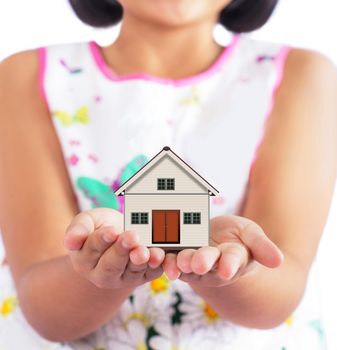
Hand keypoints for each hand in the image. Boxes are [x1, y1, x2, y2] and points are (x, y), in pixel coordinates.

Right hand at [64, 208, 164, 288]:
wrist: (119, 235)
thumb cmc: (100, 226)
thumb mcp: (87, 221)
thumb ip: (78, 229)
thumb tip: (69, 241)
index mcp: (85, 260)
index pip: (93, 249)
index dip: (102, 240)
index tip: (112, 231)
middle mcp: (102, 274)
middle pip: (112, 265)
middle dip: (122, 250)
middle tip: (131, 236)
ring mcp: (124, 277)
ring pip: (132, 270)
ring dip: (140, 260)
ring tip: (144, 250)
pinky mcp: (142, 277)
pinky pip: (150, 273)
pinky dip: (156, 265)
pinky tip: (159, 256)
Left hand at [162, 215, 283, 286]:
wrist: (219, 239)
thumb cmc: (239, 237)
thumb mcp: (253, 235)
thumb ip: (262, 246)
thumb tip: (279, 260)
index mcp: (233, 259)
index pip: (232, 262)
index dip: (230, 265)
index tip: (227, 268)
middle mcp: (212, 264)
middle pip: (206, 263)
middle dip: (202, 262)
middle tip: (198, 263)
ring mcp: (193, 260)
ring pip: (185, 263)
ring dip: (179, 263)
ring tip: (175, 263)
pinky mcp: (177, 254)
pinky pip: (169, 256)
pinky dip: (162, 256)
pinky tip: (155, 252)